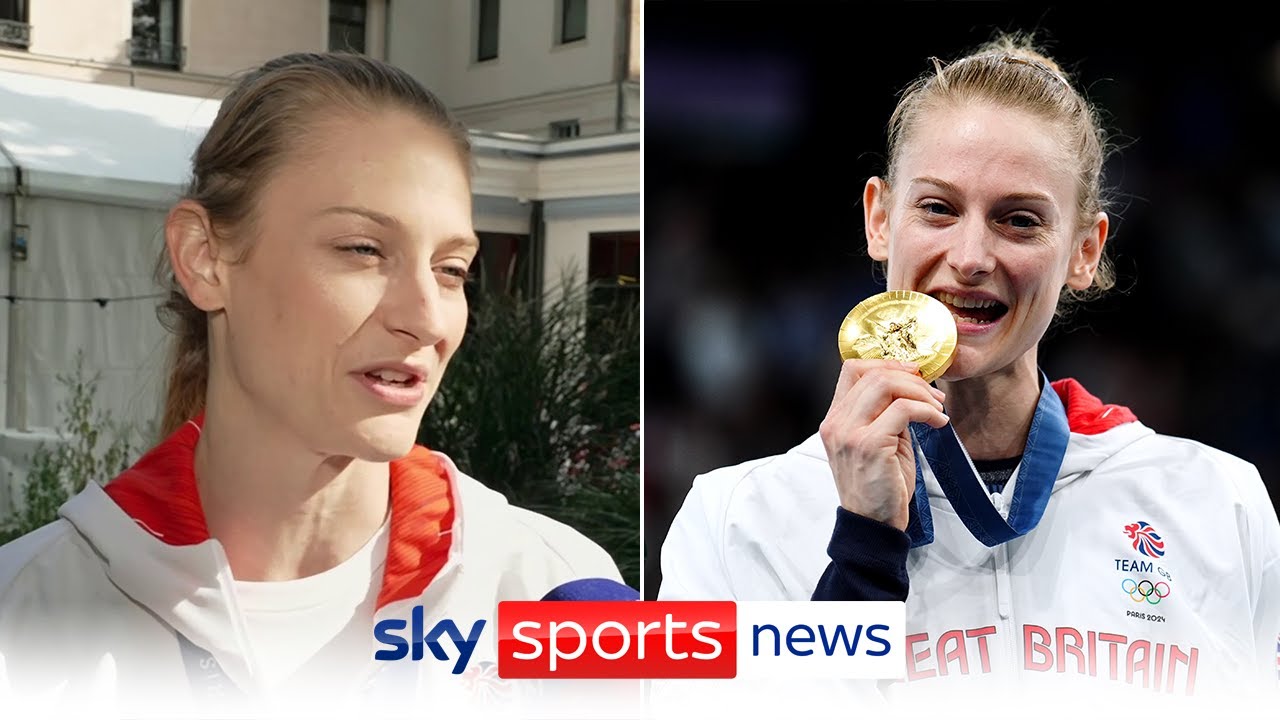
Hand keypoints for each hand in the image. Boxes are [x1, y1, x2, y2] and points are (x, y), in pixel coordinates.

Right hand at [819, 359, 948, 530]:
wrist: (874, 524)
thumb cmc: (879, 487)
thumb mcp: (877, 443)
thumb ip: (885, 415)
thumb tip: (911, 390)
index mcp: (834, 419)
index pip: (852, 370)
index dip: (886, 363)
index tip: (913, 373)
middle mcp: (836, 423)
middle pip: (873, 374)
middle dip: (911, 378)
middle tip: (934, 395)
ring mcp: (849, 433)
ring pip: (886, 385)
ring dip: (920, 392)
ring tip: (937, 409)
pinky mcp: (869, 445)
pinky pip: (903, 410)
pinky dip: (927, 411)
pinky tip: (938, 423)